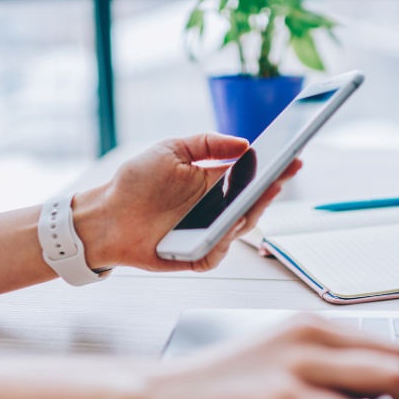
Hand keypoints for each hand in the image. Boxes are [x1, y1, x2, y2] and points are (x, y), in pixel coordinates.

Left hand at [71, 133, 300, 272]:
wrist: (106, 215)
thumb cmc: (135, 183)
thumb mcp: (171, 150)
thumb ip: (207, 143)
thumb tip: (244, 143)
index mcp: (214, 182)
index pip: (252, 176)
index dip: (274, 168)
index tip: (292, 156)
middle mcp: (215, 209)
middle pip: (253, 203)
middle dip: (270, 189)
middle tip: (281, 176)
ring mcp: (208, 233)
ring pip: (240, 228)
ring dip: (251, 213)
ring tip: (260, 195)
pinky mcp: (196, 255)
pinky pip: (218, 252)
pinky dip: (225, 242)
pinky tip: (228, 227)